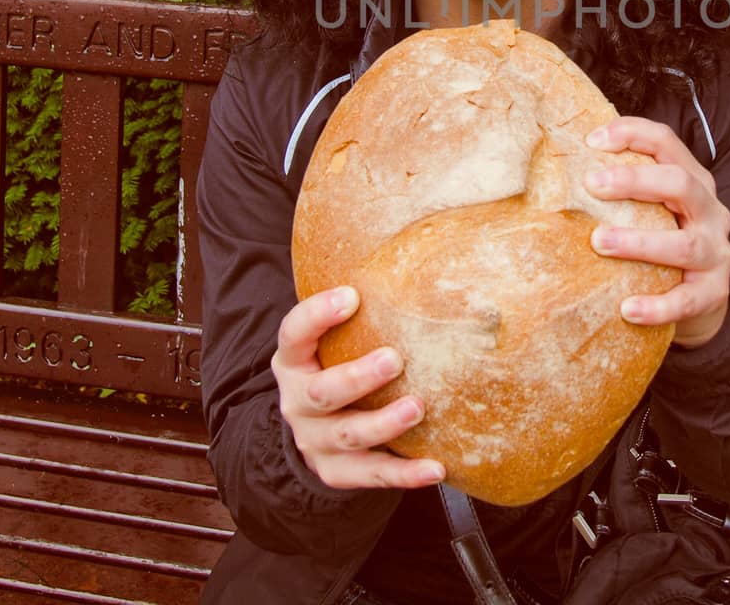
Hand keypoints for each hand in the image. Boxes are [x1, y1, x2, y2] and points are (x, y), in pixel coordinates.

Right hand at [271, 285, 445, 490]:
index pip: (294, 333)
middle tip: (395, 359)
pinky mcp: (337, 471)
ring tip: (417, 407)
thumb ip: (361, 313)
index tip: (352, 295)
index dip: (317, 314)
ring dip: (384, 423)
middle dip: (357, 377)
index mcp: (293, 361)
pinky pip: (371, 475)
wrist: (313, 432)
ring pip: (348, 435)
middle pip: (321, 392)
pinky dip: (404, 473)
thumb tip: (422, 253)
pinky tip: (436, 468)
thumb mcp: (331, 342)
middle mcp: (298, 402)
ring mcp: (315, 440)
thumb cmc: (335, 366)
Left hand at [583, 118, 729, 348]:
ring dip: (639, 243)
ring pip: (684, 245)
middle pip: (680, 184)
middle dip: (635, 181)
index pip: (667, 143)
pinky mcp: (714, 293)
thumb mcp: (652, 209)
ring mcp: (716, 252)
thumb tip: (551, 170)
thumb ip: (621, 190)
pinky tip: (627, 309)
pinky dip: (658, 305)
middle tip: (591, 185)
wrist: (701, 299)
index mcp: (693, 181)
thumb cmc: (661, 243)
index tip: (592, 141)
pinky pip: (687, 300)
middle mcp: (710, 211)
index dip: (633, 133)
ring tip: (599, 243)